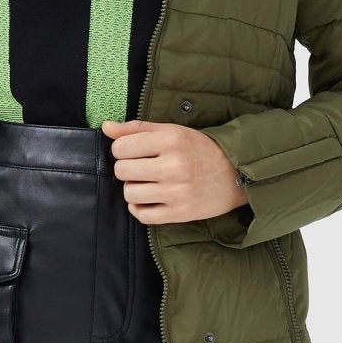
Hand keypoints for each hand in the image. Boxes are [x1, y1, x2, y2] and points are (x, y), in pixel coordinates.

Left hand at [99, 119, 249, 224]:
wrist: (236, 174)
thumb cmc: (200, 150)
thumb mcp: (172, 132)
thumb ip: (137, 129)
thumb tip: (105, 127)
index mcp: (171, 140)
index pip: (121, 147)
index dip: (121, 150)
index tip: (133, 152)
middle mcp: (173, 166)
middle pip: (122, 170)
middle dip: (127, 169)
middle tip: (142, 168)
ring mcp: (177, 192)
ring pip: (130, 193)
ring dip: (133, 189)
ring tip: (147, 184)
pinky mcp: (180, 213)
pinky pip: (142, 215)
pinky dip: (140, 208)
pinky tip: (150, 200)